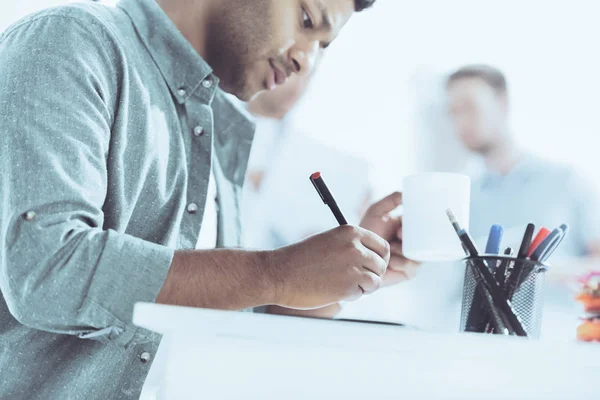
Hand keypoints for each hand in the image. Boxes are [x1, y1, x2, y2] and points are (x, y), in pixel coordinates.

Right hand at [269, 225, 390, 309]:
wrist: (279, 274)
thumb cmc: (301, 259)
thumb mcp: (329, 241)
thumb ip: (352, 246)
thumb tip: (375, 258)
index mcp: (350, 232)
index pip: (382, 246)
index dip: (378, 258)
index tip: (371, 266)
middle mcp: (354, 247)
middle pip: (381, 264)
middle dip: (372, 274)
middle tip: (357, 279)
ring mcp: (352, 267)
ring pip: (376, 281)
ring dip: (364, 286)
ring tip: (344, 285)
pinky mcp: (348, 286)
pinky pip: (362, 293)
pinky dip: (352, 295)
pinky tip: (334, 290)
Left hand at [359, 192, 419, 285]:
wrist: (355, 253)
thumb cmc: (366, 231)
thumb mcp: (377, 211)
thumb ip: (391, 200)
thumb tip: (407, 193)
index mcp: (411, 228)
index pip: (426, 224)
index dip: (422, 223)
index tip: (404, 222)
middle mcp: (415, 243)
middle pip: (427, 241)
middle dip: (416, 238)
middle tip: (398, 233)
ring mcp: (412, 258)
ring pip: (421, 255)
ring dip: (406, 250)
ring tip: (391, 247)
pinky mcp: (408, 272)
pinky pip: (412, 267)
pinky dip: (401, 262)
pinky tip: (390, 260)